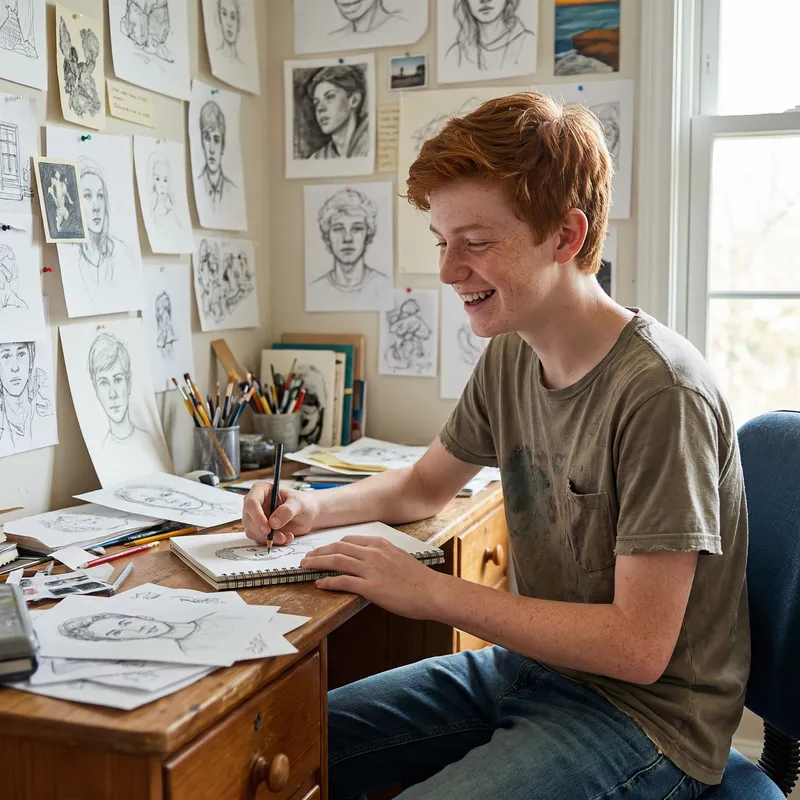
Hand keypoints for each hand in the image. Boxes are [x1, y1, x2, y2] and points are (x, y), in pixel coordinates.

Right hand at [243, 483, 319, 544]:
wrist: (308, 515)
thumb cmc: (303, 503)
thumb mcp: (299, 503)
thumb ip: (287, 510)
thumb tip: (273, 522)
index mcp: (262, 490)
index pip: (251, 501)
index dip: (256, 515)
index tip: (267, 527)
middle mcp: (256, 504)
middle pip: (248, 519)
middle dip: (262, 531)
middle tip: (278, 536)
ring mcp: (257, 518)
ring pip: (252, 531)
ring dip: (268, 538)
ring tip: (285, 537)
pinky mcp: (260, 530)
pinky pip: (260, 539)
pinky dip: (272, 542)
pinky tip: (285, 538)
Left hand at [300, 536, 444, 619]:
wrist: (432, 591)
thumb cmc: (419, 579)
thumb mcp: (399, 558)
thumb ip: (382, 557)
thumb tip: (368, 562)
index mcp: (380, 544)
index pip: (348, 540)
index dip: (331, 545)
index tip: (322, 550)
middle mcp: (373, 553)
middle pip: (338, 548)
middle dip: (318, 552)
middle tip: (306, 557)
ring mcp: (371, 569)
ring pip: (336, 561)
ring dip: (317, 563)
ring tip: (305, 567)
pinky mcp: (371, 587)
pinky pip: (343, 581)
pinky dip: (328, 581)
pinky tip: (319, 584)